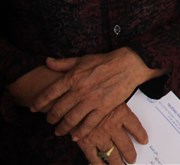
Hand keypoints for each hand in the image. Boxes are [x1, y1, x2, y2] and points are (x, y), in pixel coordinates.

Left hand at [31, 47, 156, 138]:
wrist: (129, 65)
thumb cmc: (106, 61)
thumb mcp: (83, 59)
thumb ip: (64, 63)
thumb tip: (47, 61)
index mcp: (72, 77)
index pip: (49, 93)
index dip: (39, 102)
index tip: (33, 108)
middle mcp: (79, 90)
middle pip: (58, 109)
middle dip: (50, 117)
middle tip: (49, 121)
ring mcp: (92, 100)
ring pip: (71, 119)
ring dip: (62, 128)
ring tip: (59, 131)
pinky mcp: (104, 108)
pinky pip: (88, 124)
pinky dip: (80, 132)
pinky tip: (75, 136)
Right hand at [75, 103, 146, 164]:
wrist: (70, 98)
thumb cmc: (91, 94)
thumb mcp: (110, 96)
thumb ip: (118, 106)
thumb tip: (126, 113)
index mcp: (120, 113)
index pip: (135, 126)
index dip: (141, 135)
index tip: (144, 141)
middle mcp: (112, 126)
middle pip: (125, 144)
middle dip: (129, 154)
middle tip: (132, 160)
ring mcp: (98, 136)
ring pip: (111, 154)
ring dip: (116, 162)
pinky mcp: (85, 142)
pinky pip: (93, 157)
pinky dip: (98, 164)